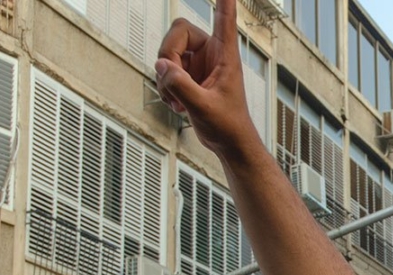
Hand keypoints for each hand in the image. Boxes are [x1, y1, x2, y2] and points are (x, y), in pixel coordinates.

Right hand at [155, 0, 256, 154]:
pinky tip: (177, 103)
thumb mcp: (203, 108)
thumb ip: (181, 87)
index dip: (224, 0)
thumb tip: (162, 66)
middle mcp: (212, 54)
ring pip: (168, 53)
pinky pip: (166, 70)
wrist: (229, 143)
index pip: (223, 18)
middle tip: (171, 81)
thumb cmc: (229, 126)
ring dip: (166, 77)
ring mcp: (199, 64)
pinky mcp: (189, 76)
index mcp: (225, 56)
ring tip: (179, 100)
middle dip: (168, 57)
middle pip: (178, 32)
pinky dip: (166, 86)